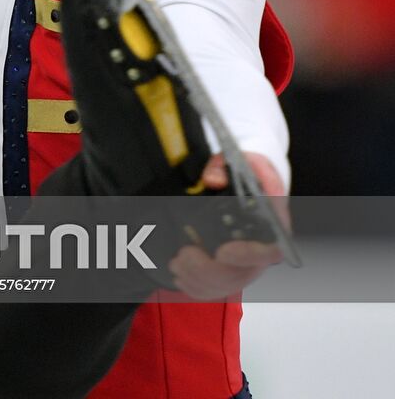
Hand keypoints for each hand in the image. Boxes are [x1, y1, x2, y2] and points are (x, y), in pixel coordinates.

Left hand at [167, 152, 287, 298]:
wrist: (253, 179)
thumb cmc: (248, 172)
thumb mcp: (237, 159)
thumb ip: (222, 167)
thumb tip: (213, 180)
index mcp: (272, 223)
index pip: (270, 250)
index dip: (247, 255)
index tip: (222, 251)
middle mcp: (263, 247)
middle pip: (243, 275)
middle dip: (209, 271)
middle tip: (184, 255)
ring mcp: (249, 262)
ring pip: (228, 285)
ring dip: (199, 280)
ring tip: (177, 262)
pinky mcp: (235, 269)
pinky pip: (219, 290)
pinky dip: (197, 288)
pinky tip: (182, 275)